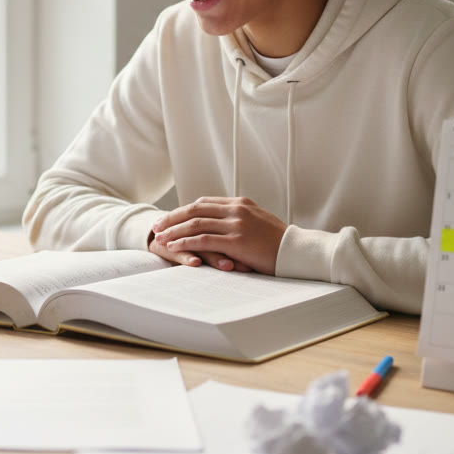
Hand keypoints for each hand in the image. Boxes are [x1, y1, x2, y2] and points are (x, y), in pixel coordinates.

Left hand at [150, 197, 286, 274]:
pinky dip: (186, 242)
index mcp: (240, 203)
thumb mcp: (258, 223)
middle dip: (172, 217)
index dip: (183, 210)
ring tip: (160, 238)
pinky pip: (204, 239)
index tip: (169, 218)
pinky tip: (174, 247)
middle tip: (156, 225)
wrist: (297, 251)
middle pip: (195, 209)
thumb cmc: (278, 243)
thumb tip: (222, 224)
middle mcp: (236, 209)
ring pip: (196, 223)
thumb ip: (239, 220)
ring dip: (174, 230)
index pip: (204, 202)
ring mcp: (236, 224)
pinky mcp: (237, 240)